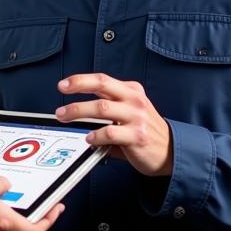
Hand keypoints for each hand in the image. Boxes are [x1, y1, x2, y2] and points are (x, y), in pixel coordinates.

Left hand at [55, 73, 172, 176]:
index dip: (80, 80)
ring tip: (65, 117)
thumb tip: (75, 113)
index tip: (63, 85)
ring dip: (78, 111)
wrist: (171, 151)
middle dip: (76, 90)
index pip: (102, 79)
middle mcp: (134, 100)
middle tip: (60, 103)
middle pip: (101, 86)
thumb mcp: (130, 111)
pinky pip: (110, 133)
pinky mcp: (138, 136)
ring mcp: (137, 117)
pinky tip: (89, 138)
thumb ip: (107, 108)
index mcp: (131, 91)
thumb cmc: (144, 131)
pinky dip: (96, 135)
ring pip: (102, 108)